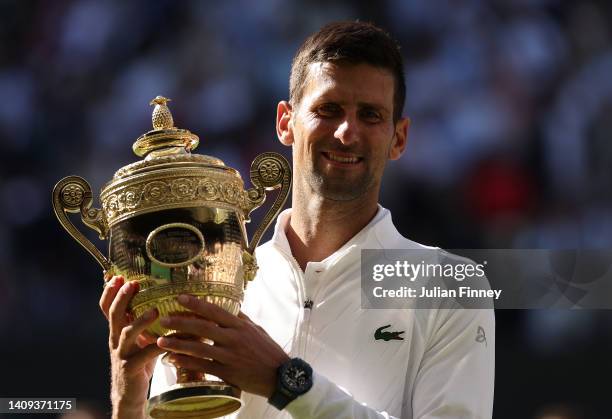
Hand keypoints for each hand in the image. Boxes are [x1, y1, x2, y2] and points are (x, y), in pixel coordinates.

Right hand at [99, 275, 164, 418]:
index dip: (109, 292)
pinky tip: (167, 341)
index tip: (118, 276)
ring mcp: (121, 355)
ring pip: (127, 334)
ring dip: (140, 320)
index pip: (107, 308)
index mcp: (117, 331)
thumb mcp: (137, 340)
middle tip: (131, 284)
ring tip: (155, 310)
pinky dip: (156, 347)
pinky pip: (144, 356)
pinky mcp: (131, 369)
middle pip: (114, 315)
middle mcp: (115, 340)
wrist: (129, 395)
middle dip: (121, 298)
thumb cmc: (138, 363)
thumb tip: (163, 299)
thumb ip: (143, 323)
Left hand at [157, 294, 289, 397]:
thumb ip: (240, 320)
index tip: (180, 298)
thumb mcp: (256, 330)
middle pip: (203, 328)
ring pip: (199, 349)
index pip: (215, 311)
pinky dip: (187, 363)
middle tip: (164, 319)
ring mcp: (229, 356)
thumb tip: (228, 307)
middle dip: (181, 322)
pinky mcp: (227, 373)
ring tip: (161, 341)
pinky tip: (174, 360)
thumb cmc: (268, 351)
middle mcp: (233, 339)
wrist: (280, 376)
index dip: (196, 304)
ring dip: (178, 344)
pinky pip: (202, 366)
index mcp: (240, 326)